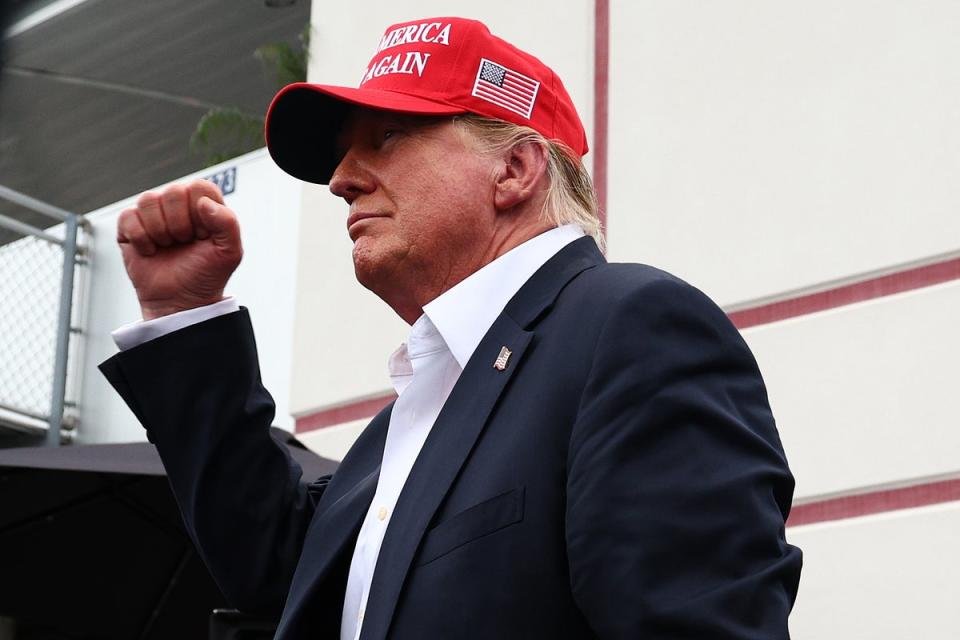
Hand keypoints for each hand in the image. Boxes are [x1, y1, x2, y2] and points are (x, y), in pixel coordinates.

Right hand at [117, 179, 242, 319]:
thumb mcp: (230, 253)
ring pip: (148, 200)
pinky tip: (151, 251)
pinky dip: (141, 239)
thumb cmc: (206, 275)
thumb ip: (228, 223)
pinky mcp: (130, 226)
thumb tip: (204, 203)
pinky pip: (128, 216)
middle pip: (173, 191)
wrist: (180, 301)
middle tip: (184, 243)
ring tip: (168, 246)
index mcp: (204, 205)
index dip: (200, 212)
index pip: (199, 187)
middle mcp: (178, 205)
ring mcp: (153, 214)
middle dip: (180, 225)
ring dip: (160, 231)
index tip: (203, 235)